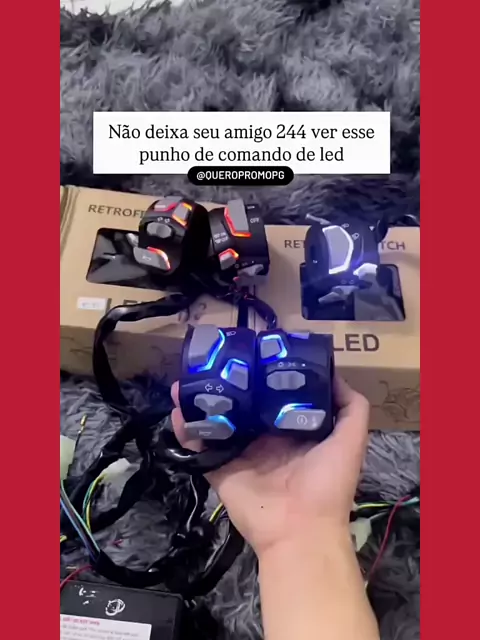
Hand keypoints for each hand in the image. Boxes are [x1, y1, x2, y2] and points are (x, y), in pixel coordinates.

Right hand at [170, 376, 369, 555]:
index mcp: (290, 431)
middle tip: (211, 362)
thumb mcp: (350, 439)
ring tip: (185, 381)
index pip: (273, 396)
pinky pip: (199, 447)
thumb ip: (350, 407)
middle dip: (226, 385)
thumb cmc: (328, 482)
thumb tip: (333, 371)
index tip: (251, 352)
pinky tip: (176, 410)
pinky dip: (185, 430)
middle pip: (240, 406)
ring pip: (215, 422)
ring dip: (200, 402)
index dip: (262, 376)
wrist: (300, 529)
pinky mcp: (219, 469)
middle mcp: (263, 439)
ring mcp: (239, 454)